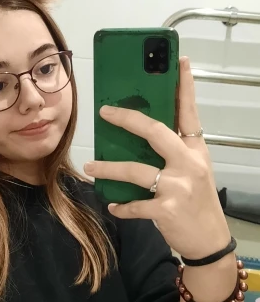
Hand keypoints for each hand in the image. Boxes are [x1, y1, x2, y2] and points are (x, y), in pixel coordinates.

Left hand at [84, 56, 230, 259]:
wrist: (210, 240)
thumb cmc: (198, 200)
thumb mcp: (193, 169)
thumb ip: (172, 151)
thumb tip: (138, 133)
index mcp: (195, 150)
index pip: (190, 113)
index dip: (185, 86)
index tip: (181, 61)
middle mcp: (189, 164)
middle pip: (155, 132)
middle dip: (127, 119)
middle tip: (104, 112)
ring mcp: (178, 186)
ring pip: (134, 170)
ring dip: (108, 169)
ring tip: (91, 167)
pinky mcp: (167, 209)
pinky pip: (134, 204)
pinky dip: (121, 206)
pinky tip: (113, 205)